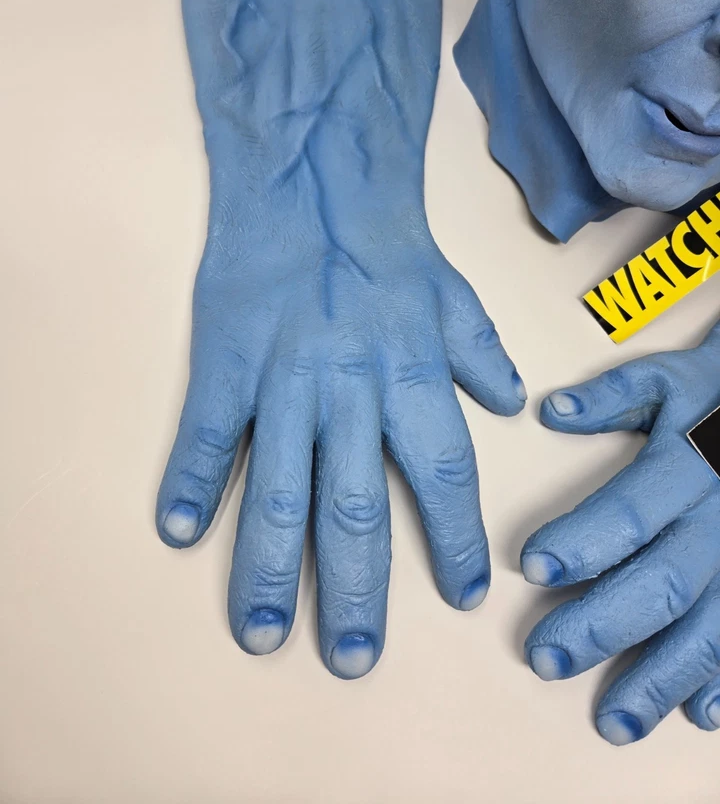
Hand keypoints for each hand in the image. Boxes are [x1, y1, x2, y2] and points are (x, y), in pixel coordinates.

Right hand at [156, 0, 525, 678]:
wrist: (313, 182)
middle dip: (357, 589)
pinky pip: (205, 433)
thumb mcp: (453, 293)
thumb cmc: (386, 243)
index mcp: (412, 377)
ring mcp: (283, 382)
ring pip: (276, 489)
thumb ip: (482, 352)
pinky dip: (190, 483)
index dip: (455, 540)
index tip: (462, 596)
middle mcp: (351, 392)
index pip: (444, 475)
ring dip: (269, 568)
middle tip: (353, 658)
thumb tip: (516, 403)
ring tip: (265, 633)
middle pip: (356, 506)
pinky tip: (178, 532)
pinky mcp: (227, 364)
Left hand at [522, 322, 719, 743]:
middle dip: (602, 626)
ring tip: (612, 719)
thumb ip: (613, 396)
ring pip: (710, 626)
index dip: (582, 542)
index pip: (631, 510)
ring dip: (660, 677)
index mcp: (693, 463)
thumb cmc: (718, 396)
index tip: (532, 568)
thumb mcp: (670, 381)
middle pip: (664, 581)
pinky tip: (696, 713)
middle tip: (546, 658)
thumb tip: (550, 411)